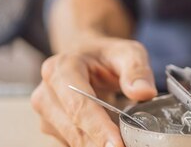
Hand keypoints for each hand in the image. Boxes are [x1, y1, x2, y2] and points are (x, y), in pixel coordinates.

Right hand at [31, 37, 156, 146]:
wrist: (87, 56)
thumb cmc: (108, 55)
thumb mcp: (129, 53)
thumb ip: (138, 70)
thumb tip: (144, 92)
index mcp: (62, 68)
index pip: (79, 104)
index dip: (98, 128)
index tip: (117, 144)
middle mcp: (46, 91)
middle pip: (73, 128)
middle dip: (100, 142)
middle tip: (128, 145)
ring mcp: (46, 111)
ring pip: (71, 140)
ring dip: (97, 144)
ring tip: (124, 140)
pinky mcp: (51, 126)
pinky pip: (72, 143)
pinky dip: (94, 144)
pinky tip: (112, 139)